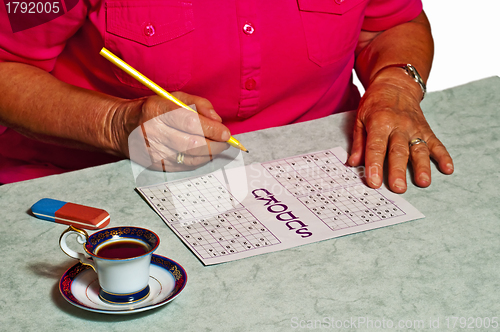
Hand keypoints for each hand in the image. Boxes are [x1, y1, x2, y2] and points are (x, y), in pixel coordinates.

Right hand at [112, 92, 229, 171]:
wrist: (123, 127)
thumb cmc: (154, 110)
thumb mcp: (174, 97)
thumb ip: (199, 104)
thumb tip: (217, 120)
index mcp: (157, 110)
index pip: (191, 122)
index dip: (212, 129)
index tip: (226, 133)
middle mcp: (153, 132)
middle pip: (193, 144)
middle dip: (215, 145)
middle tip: (224, 142)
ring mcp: (153, 151)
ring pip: (191, 158)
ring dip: (209, 154)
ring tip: (215, 146)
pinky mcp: (155, 165)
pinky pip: (185, 167)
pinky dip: (198, 161)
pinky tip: (201, 153)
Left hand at [347, 72, 453, 192]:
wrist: (395, 85)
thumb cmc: (374, 104)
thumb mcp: (360, 119)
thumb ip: (358, 142)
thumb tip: (353, 163)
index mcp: (379, 123)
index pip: (376, 147)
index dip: (374, 165)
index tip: (374, 182)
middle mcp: (399, 126)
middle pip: (398, 151)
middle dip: (398, 170)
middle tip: (398, 188)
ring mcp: (414, 128)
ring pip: (419, 149)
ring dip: (422, 167)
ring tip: (423, 182)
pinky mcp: (426, 130)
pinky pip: (436, 144)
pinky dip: (443, 156)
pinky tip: (448, 168)